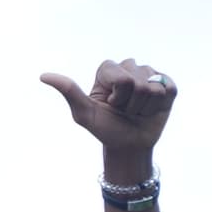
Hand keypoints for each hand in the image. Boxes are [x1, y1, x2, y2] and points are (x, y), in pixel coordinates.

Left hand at [43, 58, 174, 168]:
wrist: (129, 144)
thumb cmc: (104, 128)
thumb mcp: (84, 113)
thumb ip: (69, 91)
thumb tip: (43, 75)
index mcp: (107, 70)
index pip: (121, 78)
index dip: (118, 97)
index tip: (111, 104)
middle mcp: (129, 67)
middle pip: (138, 82)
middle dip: (131, 102)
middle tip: (125, 109)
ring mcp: (150, 74)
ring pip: (154, 87)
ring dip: (145, 105)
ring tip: (137, 110)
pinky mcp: (167, 84)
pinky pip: (169, 90)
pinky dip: (160, 105)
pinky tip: (152, 108)